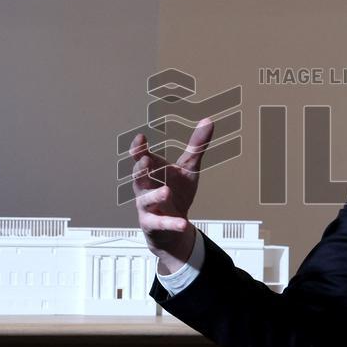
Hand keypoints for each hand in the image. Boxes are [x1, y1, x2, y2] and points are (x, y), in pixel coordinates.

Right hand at [129, 118, 213, 273]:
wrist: (175, 226)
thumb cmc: (177, 193)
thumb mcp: (189, 169)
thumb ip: (196, 147)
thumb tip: (208, 121)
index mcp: (152, 172)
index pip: (141, 158)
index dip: (139, 149)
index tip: (140, 138)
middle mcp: (145, 188)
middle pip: (138, 177)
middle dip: (140, 169)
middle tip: (145, 160)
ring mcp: (147, 207)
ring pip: (146, 200)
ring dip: (155, 195)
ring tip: (166, 192)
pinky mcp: (153, 224)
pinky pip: (161, 224)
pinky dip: (171, 223)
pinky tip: (183, 223)